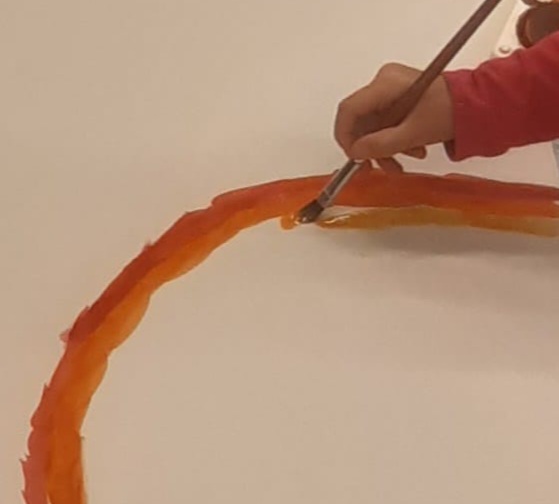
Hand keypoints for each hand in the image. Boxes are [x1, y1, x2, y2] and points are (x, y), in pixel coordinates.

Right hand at [334, 63, 453, 171]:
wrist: (478, 104)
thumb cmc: (451, 112)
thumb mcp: (413, 133)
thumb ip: (381, 145)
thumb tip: (356, 152)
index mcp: (385, 84)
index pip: (348, 110)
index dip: (346, 137)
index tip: (354, 157)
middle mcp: (384, 82)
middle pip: (360, 120)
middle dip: (370, 147)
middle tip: (379, 166)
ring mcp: (391, 90)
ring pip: (372, 125)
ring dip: (384, 147)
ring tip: (401, 162)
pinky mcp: (399, 98)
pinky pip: (384, 122)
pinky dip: (393, 140)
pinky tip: (411, 149)